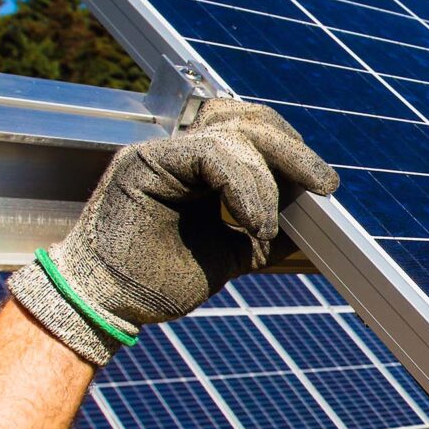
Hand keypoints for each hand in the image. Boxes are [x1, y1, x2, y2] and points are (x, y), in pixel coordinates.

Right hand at [9, 100, 338, 363]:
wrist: (104, 306)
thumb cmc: (152, 284)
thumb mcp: (224, 257)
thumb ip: (257, 235)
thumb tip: (306, 228)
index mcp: (197, 167)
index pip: (251, 133)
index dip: (291, 151)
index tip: (324, 184)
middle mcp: (178, 149)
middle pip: (247, 121)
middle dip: (292, 150)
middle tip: (324, 183)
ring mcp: (161, 151)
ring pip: (233, 136)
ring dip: (265, 180)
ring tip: (265, 226)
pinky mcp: (147, 161)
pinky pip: (210, 154)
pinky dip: (242, 187)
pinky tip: (253, 220)